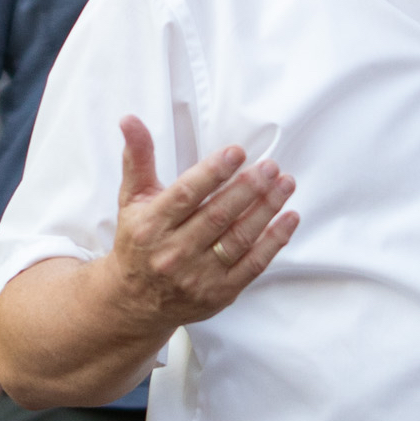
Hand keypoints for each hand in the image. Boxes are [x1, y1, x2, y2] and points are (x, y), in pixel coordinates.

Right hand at [104, 117, 297, 331]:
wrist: (135, 300)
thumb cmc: (138, 241)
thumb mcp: (131, 198)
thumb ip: (138, 158)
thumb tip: (130, 119)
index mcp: (152, 226)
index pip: (185, 195)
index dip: (213, 172)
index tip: (237, 152)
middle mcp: (174, 253)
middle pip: (218, 216)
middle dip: (248, 188)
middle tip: (270, 166)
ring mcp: (198, 276)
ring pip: (239, 238)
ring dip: (267, 209)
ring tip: (285, 184)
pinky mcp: (219, 293)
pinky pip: (253, 265)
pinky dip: (274, 241)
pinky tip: (289, 218)